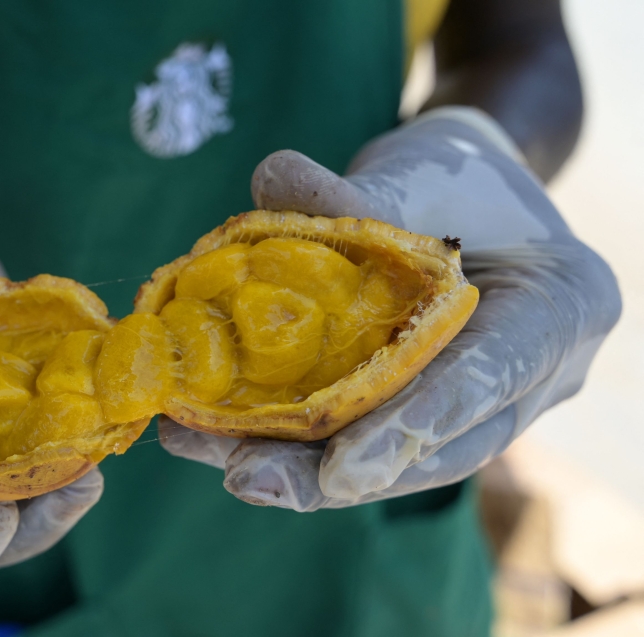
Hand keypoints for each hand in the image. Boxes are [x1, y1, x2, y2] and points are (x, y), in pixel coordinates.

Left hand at [161, 107, 620, 510]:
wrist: (464, 197)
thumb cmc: (455, 175)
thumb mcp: (418, 171)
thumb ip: (356, 193)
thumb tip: (272, 181)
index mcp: (563, 303)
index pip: (494, 374)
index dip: (417, 424)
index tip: (342, 469)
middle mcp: (536, 373)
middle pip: (438, 447)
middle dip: (335, 472)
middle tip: (249, 478)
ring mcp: (481, 403)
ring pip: (393, 459)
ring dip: (298, 468)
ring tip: (212, 458)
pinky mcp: (423, 411)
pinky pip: (364, 438)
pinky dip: (291, 441)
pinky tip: (215, 437)